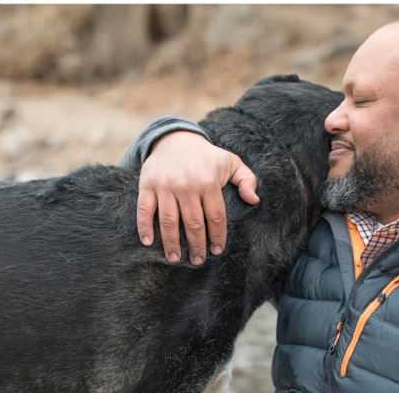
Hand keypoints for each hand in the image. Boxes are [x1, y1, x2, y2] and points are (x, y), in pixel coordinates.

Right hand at [137, 131, 258, 264]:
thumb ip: (247, 179)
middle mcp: (187, 185)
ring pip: (169, 221)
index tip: (217, 250)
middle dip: (196, 246)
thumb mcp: (231, 162)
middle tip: (198, 260)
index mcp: (209, 182)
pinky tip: (147, 242)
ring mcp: (165, 186)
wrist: (175, 138)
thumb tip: (254, 200)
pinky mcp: (147, 184)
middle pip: (193, 223)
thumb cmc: (206, 156)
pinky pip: (144, 209)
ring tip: (175, 258)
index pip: (216, 217)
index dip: (217, 236)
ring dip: (171, 243)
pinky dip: (144, 226)